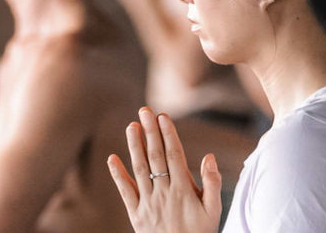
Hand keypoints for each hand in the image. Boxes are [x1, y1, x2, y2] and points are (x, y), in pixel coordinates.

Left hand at [107, 107, 221, 232]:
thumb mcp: (214, 210)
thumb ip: (212, 183)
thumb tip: (209, 156)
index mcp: (183, 189)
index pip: (174, 155)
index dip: (168, 133)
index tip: (162, 116)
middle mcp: (164, 192)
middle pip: (155, 156)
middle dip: (150, 131)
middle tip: (144, 111)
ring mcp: (148, 202)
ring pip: (139, 169)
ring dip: (134, 146)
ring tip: (131, 126)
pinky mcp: (136, 214)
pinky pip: (125, 191)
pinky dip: (118, 174)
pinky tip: (112, 158)